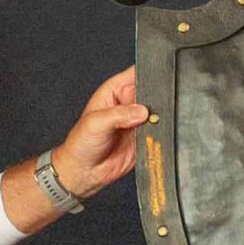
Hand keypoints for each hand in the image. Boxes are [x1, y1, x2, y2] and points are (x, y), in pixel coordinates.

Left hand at [49, 67, 148, 199]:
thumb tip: (140, 111)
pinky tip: (158, 135)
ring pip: (158, 113)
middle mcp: (128, 104)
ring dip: (161, 117)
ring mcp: (138, 121)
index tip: (159, 77)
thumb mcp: (95, 123)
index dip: (148, 72)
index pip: (136, 74)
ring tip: (154, 123)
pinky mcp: (144, 137)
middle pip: (152, 92)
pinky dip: (162, 133)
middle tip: (156, 107)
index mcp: (115, 91)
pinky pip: (159, 132)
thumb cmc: (80, 143)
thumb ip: (118, 115)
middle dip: (158, 97)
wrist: (84, 171)